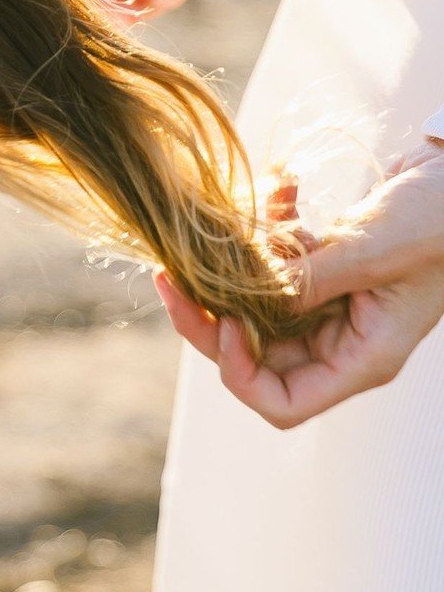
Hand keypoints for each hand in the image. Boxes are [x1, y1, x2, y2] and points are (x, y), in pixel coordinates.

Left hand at [156, 147, 443, 426]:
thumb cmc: (440, 217)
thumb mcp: (374, 250)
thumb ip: (311, 280)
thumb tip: (249, 300)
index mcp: (362, 357)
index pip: (283, 402)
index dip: (238, 372)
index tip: (221, 320)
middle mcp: (342, 340)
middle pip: (254, 355)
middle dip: (209, 316)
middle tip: (173, 276)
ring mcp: (332, 304)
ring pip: (255, 307)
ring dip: (232, 267)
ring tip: (216, 226)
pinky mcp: (326, 266)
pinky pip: (277, 262)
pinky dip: (267, 228)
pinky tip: (278, 189)